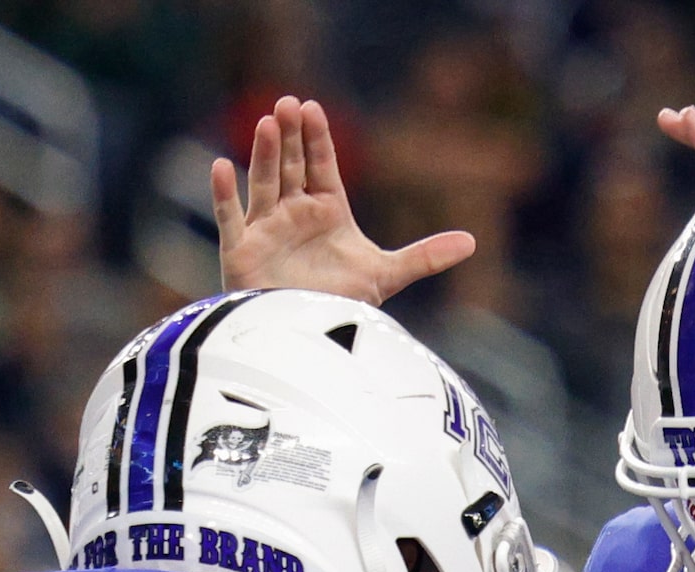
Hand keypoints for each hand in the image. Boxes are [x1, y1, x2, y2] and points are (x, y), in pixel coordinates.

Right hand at [213, 96, 473, 304]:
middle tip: (287, 104)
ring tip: (267, 123)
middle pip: (291, 166)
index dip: (316, 138)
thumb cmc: (340, 306)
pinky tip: (221, 166)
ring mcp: (266, 231)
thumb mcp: (386, 275)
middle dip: (289, 136)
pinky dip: (224, 195)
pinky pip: (229, 218)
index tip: (312, 108)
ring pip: (264, 184)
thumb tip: (473, 242)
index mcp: (326, 211)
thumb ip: (425, 257)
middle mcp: (294, 215)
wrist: (309, 344)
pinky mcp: (241, 252)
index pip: (321, 165)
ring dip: (263, 155)